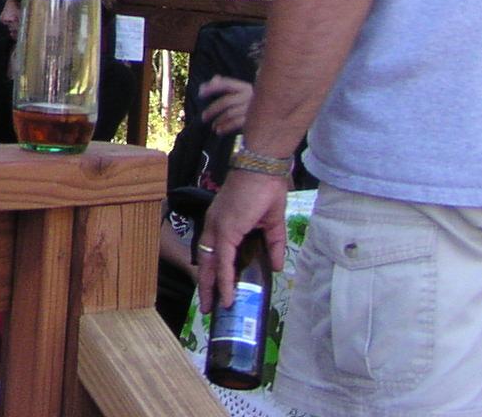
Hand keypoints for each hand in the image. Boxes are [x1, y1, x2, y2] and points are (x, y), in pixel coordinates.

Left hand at [196, 169, 287, 313]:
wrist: (263, 170)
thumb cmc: (266, 191)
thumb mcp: (272, 225)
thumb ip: (273, 247)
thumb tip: (276, 269)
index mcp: (221, 223)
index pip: (211, 253)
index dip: (211, 272)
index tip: (213, 291)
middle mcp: (214, 226)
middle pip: (205, 262)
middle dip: (206, 286)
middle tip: (209, 308)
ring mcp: (217, 228)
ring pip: (210, 265)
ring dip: (212, 289)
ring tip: (214, 310)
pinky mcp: (225, 231)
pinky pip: (222, 261)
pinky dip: (224, 281)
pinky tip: (227, 296)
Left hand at [198, 75, 254, 136]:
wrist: (277, 115)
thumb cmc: (255, 103)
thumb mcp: (243, 91)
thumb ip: (228, 85)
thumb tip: (214, 79)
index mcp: (246, 87)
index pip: (226, 83)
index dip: (212, 87)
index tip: (200, 93)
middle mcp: (250, 96)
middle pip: (226, 101)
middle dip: (212, 109)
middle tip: (203, 117)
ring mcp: (253, 108)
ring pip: (230, 113)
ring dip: (219, 120)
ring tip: (213, 126)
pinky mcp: (255, 121)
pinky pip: (236, 123)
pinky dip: (225, 127)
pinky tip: (218, 131)